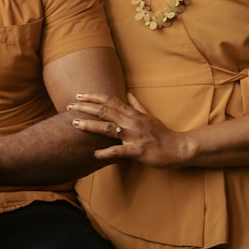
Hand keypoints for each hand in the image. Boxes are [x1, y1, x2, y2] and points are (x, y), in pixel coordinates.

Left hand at [68, 92, 192, 168]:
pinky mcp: (138, 151)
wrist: (179, 147)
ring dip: (90, 125)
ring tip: (75, 124)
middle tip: (69, 106)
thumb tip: (128, 94)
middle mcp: (131, 121)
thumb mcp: (149, 116)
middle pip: (105, 111)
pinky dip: (106, 152)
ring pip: (108, 128)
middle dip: (86, 107)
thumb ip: (137, 105)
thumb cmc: (163, 133)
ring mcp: (134, 136)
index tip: (79, 95)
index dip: (93, 96)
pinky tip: (94, 154)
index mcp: (132, 113)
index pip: (110, 100)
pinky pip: (119, 151)